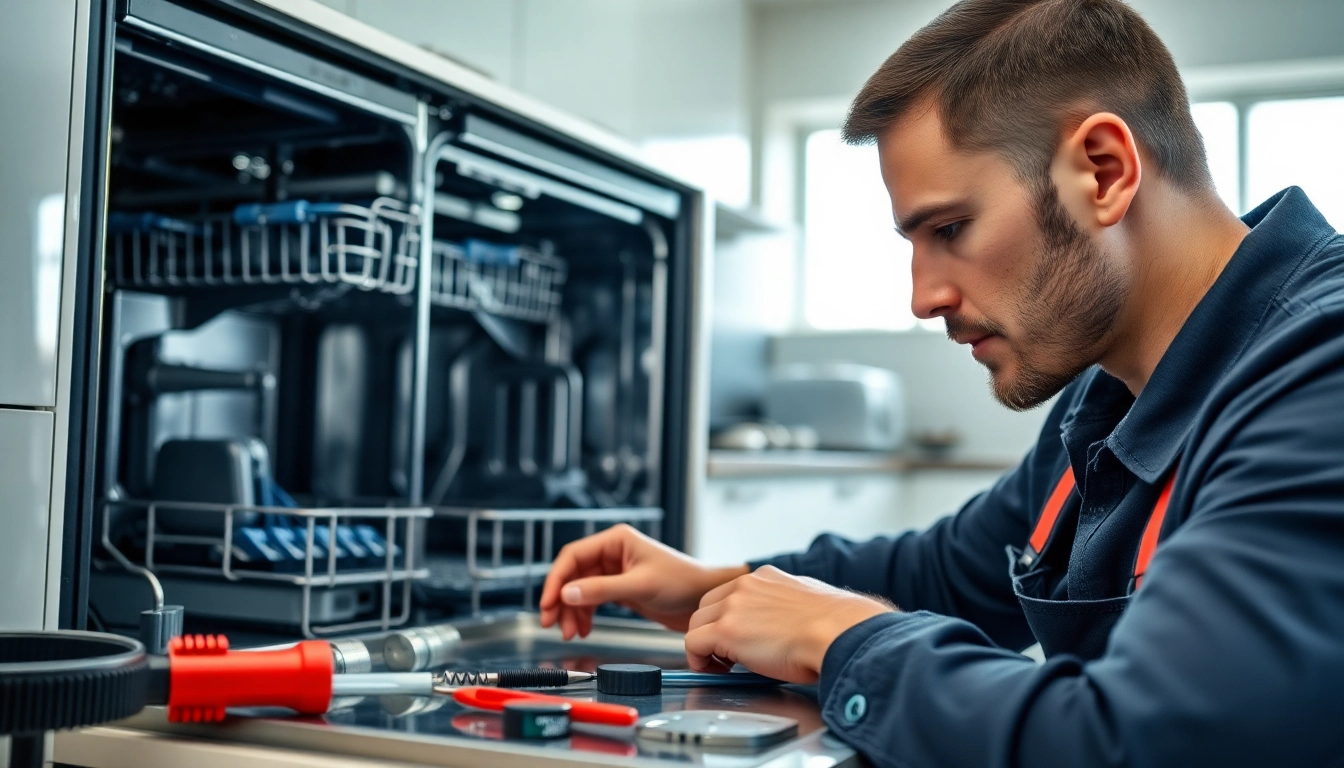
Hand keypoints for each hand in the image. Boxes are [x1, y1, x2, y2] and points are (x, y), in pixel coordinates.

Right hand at [539, 523, 749, 638]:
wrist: (706, 600)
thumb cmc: (682, 582)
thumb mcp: (640, 586)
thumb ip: (602, 590)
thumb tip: (566, 594)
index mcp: (616, 540)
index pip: (573, 556)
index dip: (556, 580)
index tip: (548, 604)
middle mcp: (612, 553)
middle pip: (573, 574)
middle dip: (560, 599)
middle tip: (552, 623)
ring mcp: (615, 572)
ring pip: (580, 590)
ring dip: (572, 611)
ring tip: (571, 633)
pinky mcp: (621, 590)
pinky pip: (592, 600)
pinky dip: (585, 615)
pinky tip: (583, 629)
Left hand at [684, 565, 894, 683]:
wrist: (838, 633)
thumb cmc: (834, 626)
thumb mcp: (807, 599)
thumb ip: (786, 604)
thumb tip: (786, 620)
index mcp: (765, 577)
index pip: (728, 594)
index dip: (726, 618)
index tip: (735, 636)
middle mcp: (745, 586)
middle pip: (706, 607)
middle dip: (712, 630)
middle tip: (726, 654)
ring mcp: (733, 606)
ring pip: (696, 625)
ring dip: (705, 646)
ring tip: (722, 665)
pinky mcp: (726, 630)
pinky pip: (693, 644)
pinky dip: (699, 659)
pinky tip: (714, 669)